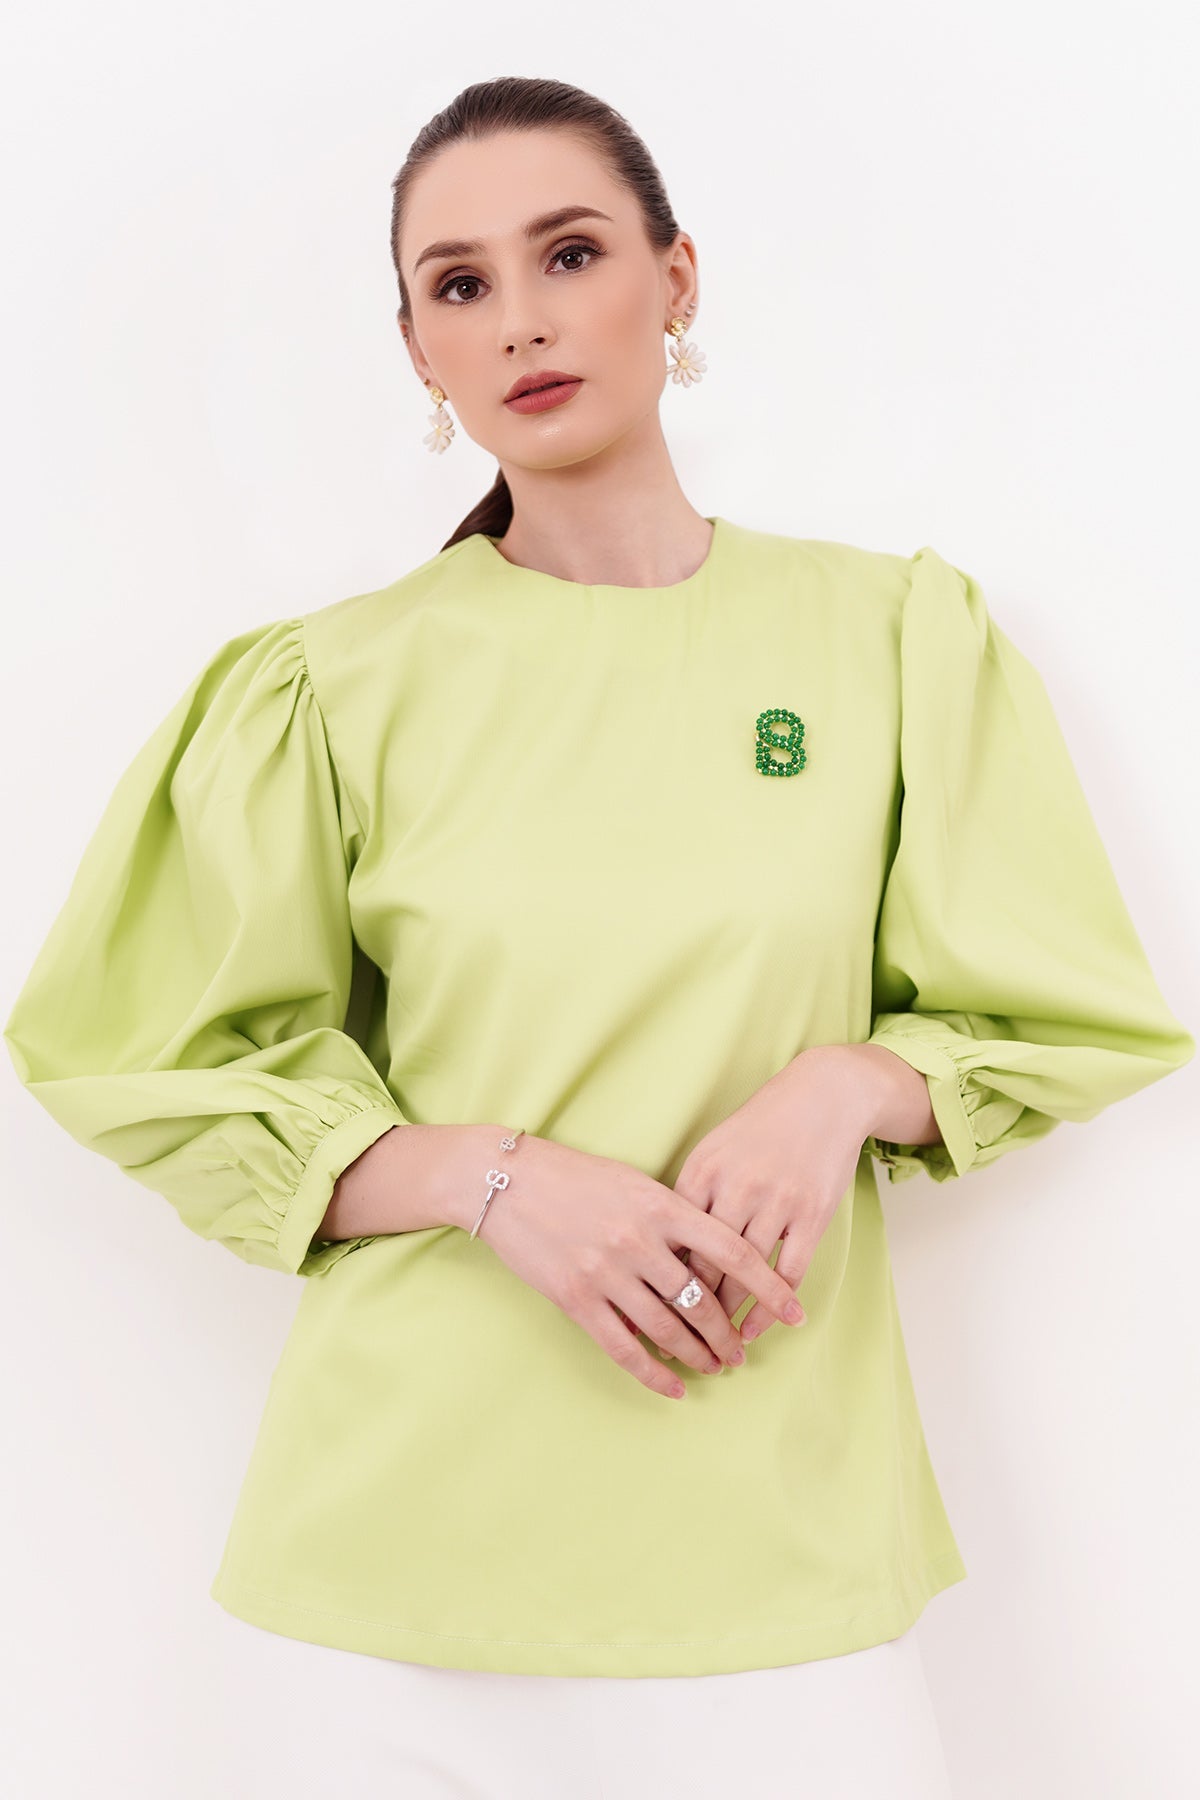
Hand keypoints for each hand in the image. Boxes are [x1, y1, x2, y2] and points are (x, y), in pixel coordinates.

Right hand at [466, 1133, 805, 1400]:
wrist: (507, 1182)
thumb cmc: (575, 1177)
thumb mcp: (634, 1183)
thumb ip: (673, 1216)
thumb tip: (708, 1260)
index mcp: (662, 1206)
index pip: (733, 1252)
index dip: (769, 1287)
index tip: (794, 1312)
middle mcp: (639, 1241)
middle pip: (702, 1300)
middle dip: (728, 1332)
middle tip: (742, 1350)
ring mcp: (607, 1272)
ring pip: (667, 1328)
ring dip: (697, 1353)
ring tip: (715, 1366)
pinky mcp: (576, 1299)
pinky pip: (623, 1346)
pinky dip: (652, 1372)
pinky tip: (672, 1386)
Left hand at [673, 1046, 899, 1341]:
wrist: (823, 1097)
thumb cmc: (760, 1128)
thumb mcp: (714, 1149)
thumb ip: (689, 1194)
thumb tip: (660, 1248)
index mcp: (703, 1170)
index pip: (672, 1239)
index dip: (657, 1281)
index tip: (645, 1315)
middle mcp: (737, 1187)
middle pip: (704, 1264)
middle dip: (687, 1312)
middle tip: (674, 1346)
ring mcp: (777, 1202)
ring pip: (744, 1276)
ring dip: (727, 1319)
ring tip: (714, 1350)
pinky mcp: (813, 1215)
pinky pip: (787, 1274)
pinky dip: (770, 1309)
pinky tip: (756, 1330)